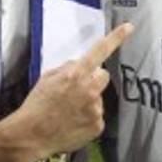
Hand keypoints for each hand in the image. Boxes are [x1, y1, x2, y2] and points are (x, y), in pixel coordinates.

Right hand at [11, 23, 132, 161]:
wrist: (31, 135)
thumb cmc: (36, 105)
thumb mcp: (47, 78)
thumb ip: (68, 68)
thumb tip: (80, 65)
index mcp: (76, 74)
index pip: (99, 52)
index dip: (116, 38)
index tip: (129, 27)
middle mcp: (89, 89)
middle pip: (103, 76)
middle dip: (93, 80)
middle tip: (76, 91)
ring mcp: (96, 109)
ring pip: (99, 98)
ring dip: (89, 101)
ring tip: (69, 112)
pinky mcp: (98, 125)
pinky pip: (97, 116)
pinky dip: (88, 119)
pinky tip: (73, 123)